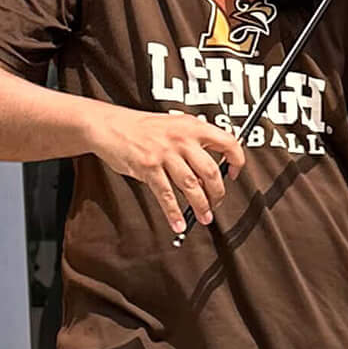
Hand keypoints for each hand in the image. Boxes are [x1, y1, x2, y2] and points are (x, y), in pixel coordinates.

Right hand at [85, 104, 245, 235]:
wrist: (110, 125)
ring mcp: (165, 154)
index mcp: (193, 126)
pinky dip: (174, 213)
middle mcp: (182, 139)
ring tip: (204, 217)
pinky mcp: (148, 168)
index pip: (228, 142)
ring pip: (192, 185)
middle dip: (218, 193)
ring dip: (200, 205)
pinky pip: (166, 195)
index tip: (234, 175)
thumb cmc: (143, 127)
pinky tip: (179, 223)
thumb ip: (194, 143)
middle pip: (211, 171)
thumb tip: (210, 172)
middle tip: (217, 204)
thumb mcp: (175, 125)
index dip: (237, 161)